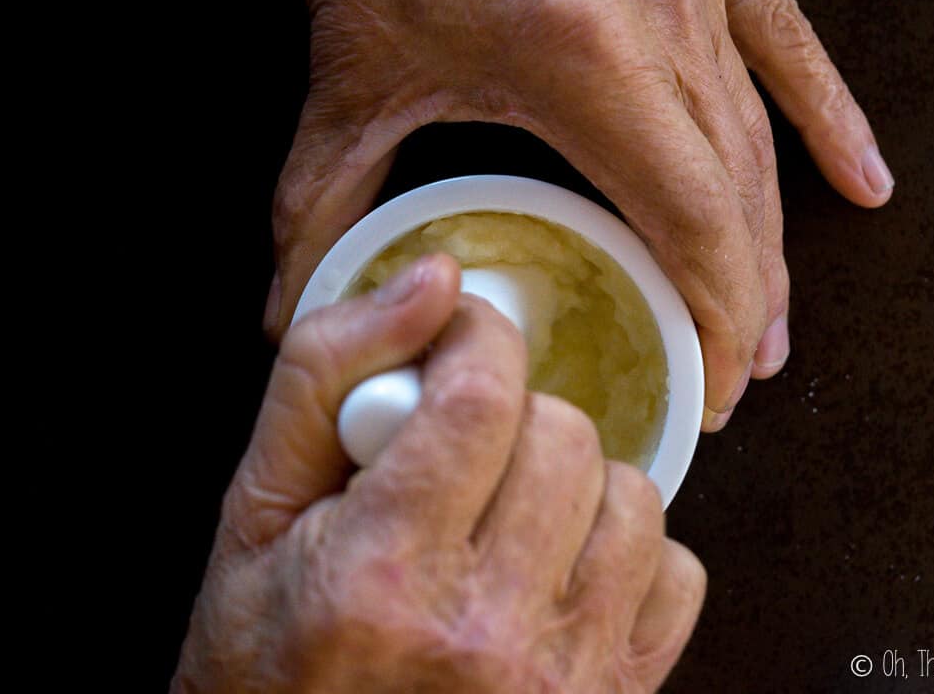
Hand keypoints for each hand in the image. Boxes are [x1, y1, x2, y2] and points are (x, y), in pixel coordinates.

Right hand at [175, 255, 705, 692]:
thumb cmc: (272, 659)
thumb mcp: (257, 512)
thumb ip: (326, 376)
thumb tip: (432, 279)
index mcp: (381, 572)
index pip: (481, 395)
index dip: (476, 338)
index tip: (458, 341)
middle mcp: (482, 632)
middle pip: (564, 435)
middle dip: (515, 412)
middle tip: (464, 448)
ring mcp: (559, 675)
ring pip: (632, 495)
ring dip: (576, 480)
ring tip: (510, 511)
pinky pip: (676, 574)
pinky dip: (628, 554)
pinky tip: (561, 567)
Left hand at [266, 0, 893, 428]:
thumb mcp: (353, 63)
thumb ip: (321, 196)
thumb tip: (296, 294)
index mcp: (586, 61)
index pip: (694, 222)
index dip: (717, 317)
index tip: (712, 384)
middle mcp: (664, 19)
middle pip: (738, 196)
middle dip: (743, 301)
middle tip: (733, 375)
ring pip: (760, 138)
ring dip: (774, 238)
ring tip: (776, 320)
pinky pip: (788, 41)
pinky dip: (828, 114)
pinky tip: (863, 174)